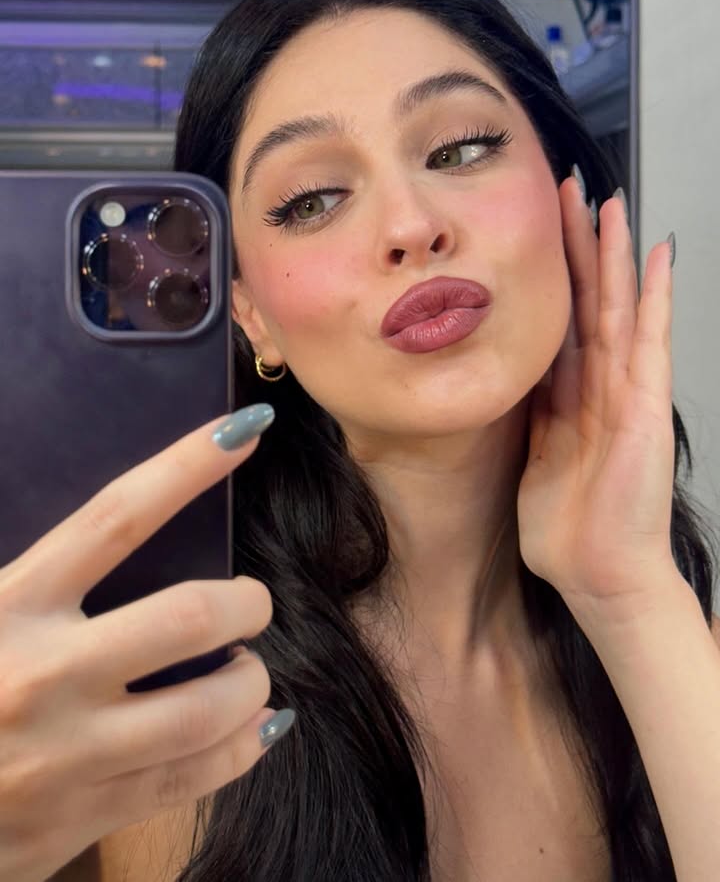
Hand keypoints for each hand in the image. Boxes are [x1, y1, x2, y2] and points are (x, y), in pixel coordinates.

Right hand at [0, 406, 284, 881]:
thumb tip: (130, 523)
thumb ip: (47, 573)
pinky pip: (194, 779)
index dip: (187, 466)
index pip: (117, 517)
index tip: (242, 431)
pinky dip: (243, 747)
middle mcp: (42, 674)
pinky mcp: (82, 816)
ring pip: (205, 709)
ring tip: (247, 672)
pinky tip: (258, 728)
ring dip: (251, 683)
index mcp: (10, 605)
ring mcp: (66, 753)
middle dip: (245, 603)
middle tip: (252, 604)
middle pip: (188, 618)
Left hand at [517, 173, 679, 616]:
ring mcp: (628, 393)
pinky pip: (650, 342)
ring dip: (614, 256)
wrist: (599, 575)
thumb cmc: (570, 529)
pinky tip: (656, 257)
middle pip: (588, 303)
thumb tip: (515, 384)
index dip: (549, 276)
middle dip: (578, 248)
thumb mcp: (536, 459)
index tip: (534, 231)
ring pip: (618, 309)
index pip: (560, 322)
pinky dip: (654, 299)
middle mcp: (601, 386)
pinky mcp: (646, 408)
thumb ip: (534, 417)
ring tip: (608, 205)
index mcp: (571, 398)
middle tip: (567, 193)